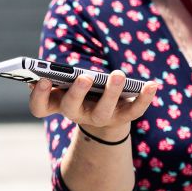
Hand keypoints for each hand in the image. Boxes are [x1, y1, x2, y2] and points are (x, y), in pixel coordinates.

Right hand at [28, 73, 157, 140]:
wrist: (106, 116)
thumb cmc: (82, 93)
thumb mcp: (66, 85)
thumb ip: (55, 78)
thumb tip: (42, 72)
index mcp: (58, 104)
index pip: (40, 107)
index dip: (39, 96)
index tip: (43, 80)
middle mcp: (76, 114)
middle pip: (71, 108)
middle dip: (77, 92)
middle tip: (84, 77)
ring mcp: (100, 118)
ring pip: (104, 110)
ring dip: (111, 92)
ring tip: (118, 74)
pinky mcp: (123, 117)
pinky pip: (135, 110)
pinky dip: (145, 97)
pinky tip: (152, 83)